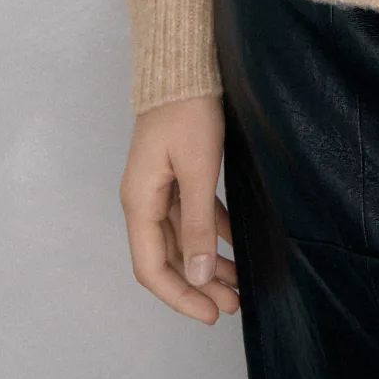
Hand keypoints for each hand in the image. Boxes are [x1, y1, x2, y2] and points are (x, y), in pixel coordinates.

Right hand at [119, 91, 240, 323]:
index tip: (210, 313)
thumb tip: (198, 274)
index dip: (180, 296)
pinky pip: (193, 216)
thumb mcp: (197, 170)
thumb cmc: (186, 111)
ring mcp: (161, 188)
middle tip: (232, 305)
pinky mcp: (178, 175)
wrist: (184, 65)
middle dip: (198, 286)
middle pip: (169, 258)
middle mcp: (145, 201)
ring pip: (184, 239)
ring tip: (237, 285)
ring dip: (207, 263)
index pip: (152, 268)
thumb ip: (198, 224)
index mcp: (140, 203)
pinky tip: (235, 245)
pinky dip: (212, 233)